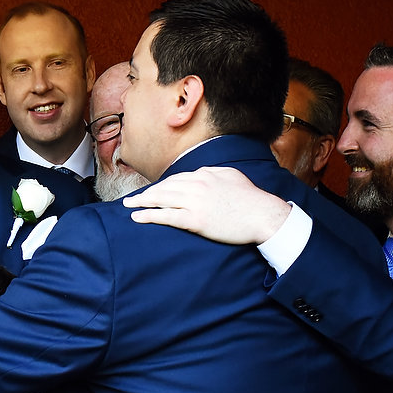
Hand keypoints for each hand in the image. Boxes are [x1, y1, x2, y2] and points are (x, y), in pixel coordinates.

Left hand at [123, 166, 290, 244]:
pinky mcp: (195, 219)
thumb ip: (213, 174)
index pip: (176, 179)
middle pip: (164, 187)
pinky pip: (166, 215)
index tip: (151, 192)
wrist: (263, 215)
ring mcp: (195, 202)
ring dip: (142, 202)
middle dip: (145, 193)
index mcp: (205, 174)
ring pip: (161, 199)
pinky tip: (137, 216)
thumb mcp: (231, 176)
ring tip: (129, 206)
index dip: (161, 186)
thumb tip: (201, 174)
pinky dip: (149, 215)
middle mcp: (197, 185)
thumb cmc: (251, 199)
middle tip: (131, 198)